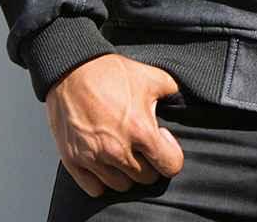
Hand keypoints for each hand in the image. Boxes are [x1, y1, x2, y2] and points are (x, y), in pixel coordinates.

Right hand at [45, 54, 184, 197]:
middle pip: (146, 178)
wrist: (73, 70)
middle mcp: (118, 150)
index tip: (162, 141)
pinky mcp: (74, 162)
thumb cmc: (111, 73)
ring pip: (121, 185)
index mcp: (141, 130)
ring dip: (125, 172)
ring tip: (123, 149)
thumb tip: (183, 103)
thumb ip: (173, 93)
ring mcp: (94, 158)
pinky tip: (104, 159)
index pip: (170, 166)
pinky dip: (102, 178)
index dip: (170, 154)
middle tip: (141, 143)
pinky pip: (95, 188)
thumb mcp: (152, 77)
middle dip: (148, 163)